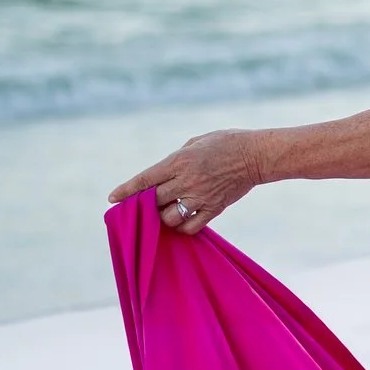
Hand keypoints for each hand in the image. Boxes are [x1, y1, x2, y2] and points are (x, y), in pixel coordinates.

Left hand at [108, 130, 263, 234]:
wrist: (256, 155)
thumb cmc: (226, 143)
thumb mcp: (195, 142)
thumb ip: (176, 159)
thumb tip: (164, 174)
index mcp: (179, 161)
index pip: (145, 180)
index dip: (126, 191)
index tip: (112, 199)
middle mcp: (187, 181)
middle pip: (153, 201)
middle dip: (143, 205)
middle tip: (140, 207)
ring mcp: (201, 196)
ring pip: (169, 218)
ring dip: (162, 217)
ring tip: (164, 213)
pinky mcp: (214, 208)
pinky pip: (191, 226)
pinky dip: (182, 227)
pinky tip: (180, 221)